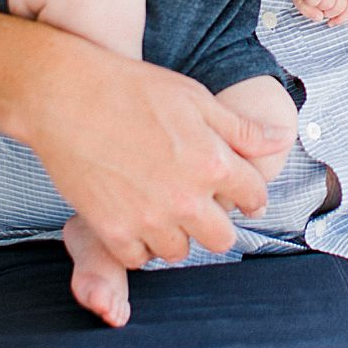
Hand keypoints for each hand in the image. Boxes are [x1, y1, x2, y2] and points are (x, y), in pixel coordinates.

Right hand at [21, 48, 285, 268]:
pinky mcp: (112, 230)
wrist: (66, 95)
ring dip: (177, 234)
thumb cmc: (133, 89)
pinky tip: (135, 218)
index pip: (253, 197)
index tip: (240, 194)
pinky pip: (139, 258)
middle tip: (200, 205)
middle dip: (216, 222)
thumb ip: (241, 129)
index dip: (250, 194)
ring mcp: (148, 218)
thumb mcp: (196, 98)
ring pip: (180, 251)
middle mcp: (186, 198)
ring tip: (164, 209)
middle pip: (221, 238)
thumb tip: (281, 141)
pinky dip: (140, 244)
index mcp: (212, 163)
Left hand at [289, 0, 347, 25]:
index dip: (310, 2)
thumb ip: (302, 5)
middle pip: (328, 4)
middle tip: (315, 2)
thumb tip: (319, 17)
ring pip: (341, 7)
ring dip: (330, 13)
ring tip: (323, 6)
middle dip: (319, 8)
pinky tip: (333, 18)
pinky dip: (343, 17)